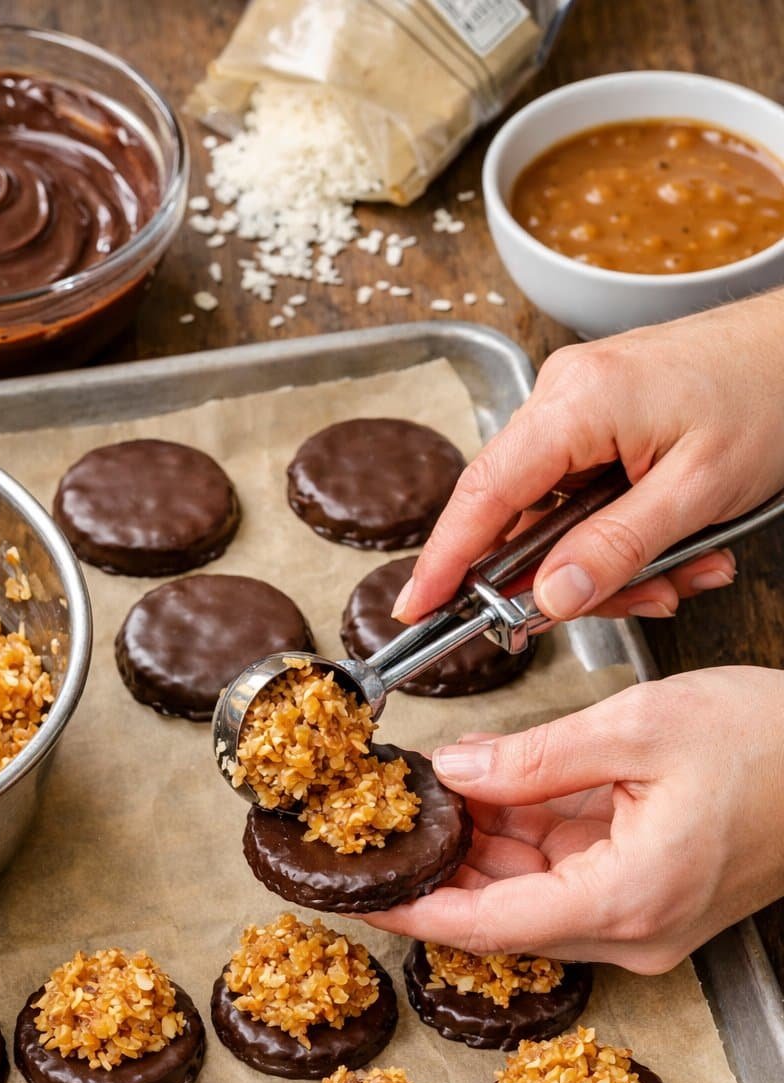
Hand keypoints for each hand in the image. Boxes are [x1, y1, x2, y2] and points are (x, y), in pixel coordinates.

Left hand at [363, 668, 783, 971]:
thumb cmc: (769, 742)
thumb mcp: (635, 729)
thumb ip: (533, 759)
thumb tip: (455, 770)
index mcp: (625, 898)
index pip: (488, 925)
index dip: (416, 909)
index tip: (361, 896)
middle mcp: (633, 929)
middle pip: (504, 911)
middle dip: (444, 862)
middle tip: (391, 813)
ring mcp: (645, 920)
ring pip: (532, 893)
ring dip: (484, 845)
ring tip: (438, 788)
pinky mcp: (653, 898)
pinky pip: (569, 877)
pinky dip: (527, 838)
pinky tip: (496, 791)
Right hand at [394, 290, 783, 624]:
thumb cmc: (772, 392)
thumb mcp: (698, 492)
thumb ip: (616, 549)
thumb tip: (547, 599)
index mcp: (575, 403)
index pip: (483, 494)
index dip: (444, 560)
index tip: (416, 608)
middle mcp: (562, 398)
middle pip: (522, 518)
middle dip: (574, 577)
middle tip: (641, 602)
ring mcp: (580, 407)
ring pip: (559, 518)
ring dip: (617, 562)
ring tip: (688, 572)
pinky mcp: (602, 419)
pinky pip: (587, 498)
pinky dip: (626, 535)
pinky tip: (683, 547)